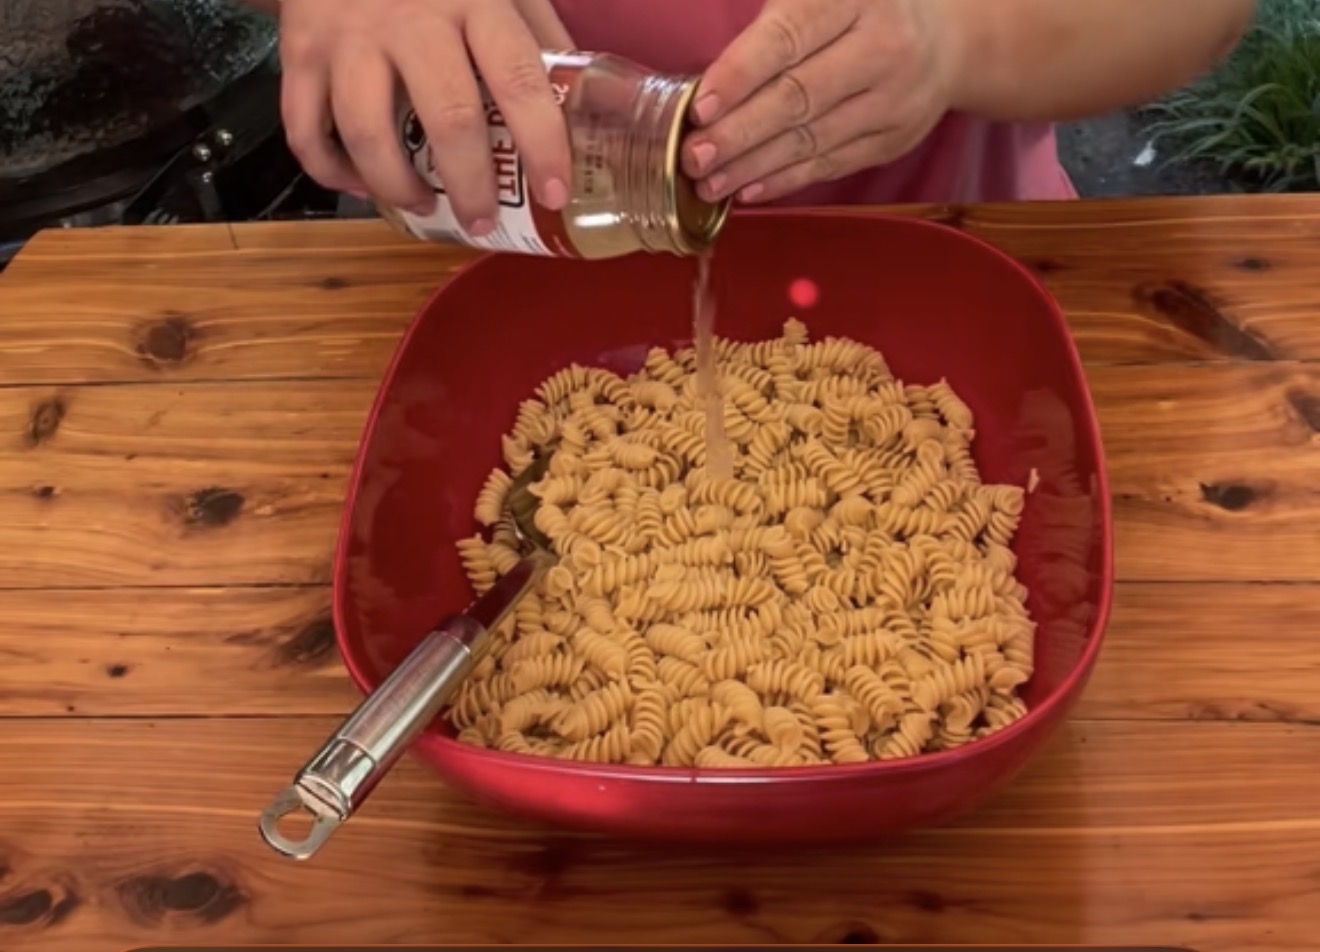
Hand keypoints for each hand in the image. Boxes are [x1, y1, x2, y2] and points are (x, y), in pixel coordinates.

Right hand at [278, 0, 573, 232]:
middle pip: (447, 119)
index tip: (555, 193)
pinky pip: (305, 130)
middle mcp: (409, 18)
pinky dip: (332, 172)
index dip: (541, 144)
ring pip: (367, 134)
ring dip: (398, 188)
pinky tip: (362, 184)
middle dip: (471, 186)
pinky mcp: (299, 51)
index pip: (518, 80)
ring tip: (423, 205)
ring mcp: (348, 36)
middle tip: (482, 221)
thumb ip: (536, 33)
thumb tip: (584, 104)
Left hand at [681, 0, 958, 203]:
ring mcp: (894, 98)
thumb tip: (709, 81)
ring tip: (707, 181)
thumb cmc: (859, 7)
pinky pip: (830, 164)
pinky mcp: (894, 138)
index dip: (739, 75)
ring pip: (811, 139)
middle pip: (797, 98)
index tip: (699, 108)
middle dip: (738, 133)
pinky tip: (748, 189)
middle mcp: (883, 47)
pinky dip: (785, 180)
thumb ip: (774, 22)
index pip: (787, 40)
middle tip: (692, 157)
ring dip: (753, 166)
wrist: (945, 38)